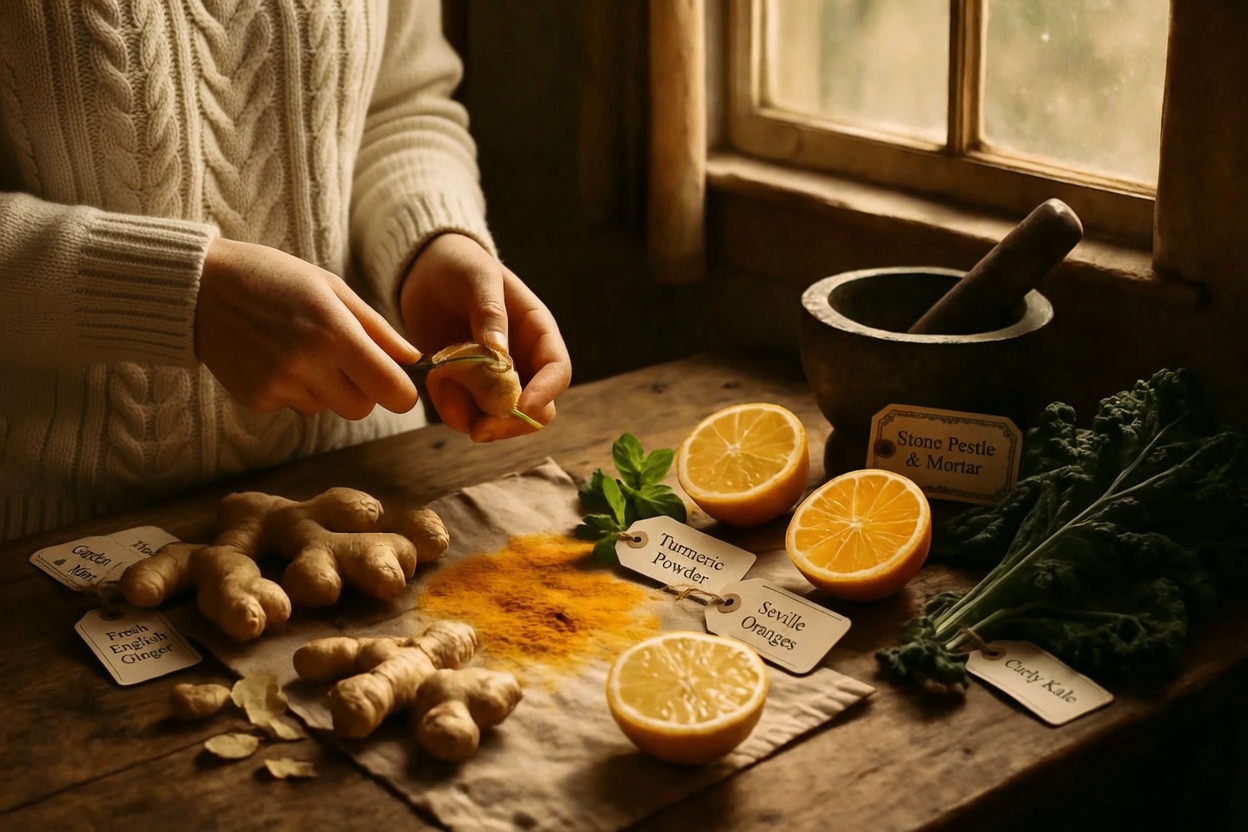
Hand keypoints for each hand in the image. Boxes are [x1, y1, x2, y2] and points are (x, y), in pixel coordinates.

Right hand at [195, 237, 419, 418]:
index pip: (391, 390)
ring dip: (326, 387)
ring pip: (328, 407)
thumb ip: (377, 329)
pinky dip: (293, 388)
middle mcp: (308, 365)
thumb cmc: (274, 278)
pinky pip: (295, 406)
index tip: (398, 385)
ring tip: (299, 348)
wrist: (200, 287)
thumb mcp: (331, 289)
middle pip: (362, 408)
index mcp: (335, 334)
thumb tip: (412, 359)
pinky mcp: (256, 400)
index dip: (401, 392)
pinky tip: (273, 356)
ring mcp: (279, 386)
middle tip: (344, 359)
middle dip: (363, 390)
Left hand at [399, 233, 571, 440]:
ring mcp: (494, 379)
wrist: (426, 272)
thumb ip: (491, 314)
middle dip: (509, 423)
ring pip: (499, 419)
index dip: (545, 394)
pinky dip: (449, 408)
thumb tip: (500, 353)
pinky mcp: (466, 388)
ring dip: (471, 415)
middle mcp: (522, 361)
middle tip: (479, 430)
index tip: (521, 408)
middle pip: (535, 409)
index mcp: (537, 332)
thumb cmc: (461, 266)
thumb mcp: (478, 279)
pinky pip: (465, 414)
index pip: (556, 371)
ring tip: (440, 384)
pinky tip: (433, 382)